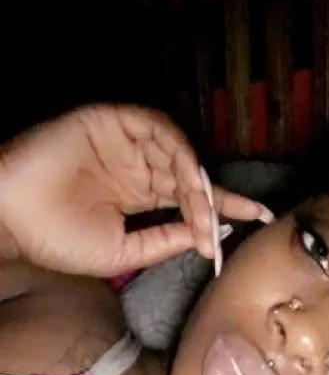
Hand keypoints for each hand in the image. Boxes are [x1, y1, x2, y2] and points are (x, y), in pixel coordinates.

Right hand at [0, 104, 270, 276]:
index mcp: (140, 198)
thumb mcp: (123, 253)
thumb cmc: (59, 239)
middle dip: (219, 198)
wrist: (13, 218)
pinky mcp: (113, 122)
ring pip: (179, 154)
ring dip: (198, 181)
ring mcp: (127, 145)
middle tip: (241, 217)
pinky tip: (187, 176)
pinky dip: (177, 150)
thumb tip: (206, 238)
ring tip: (209, 206)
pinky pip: (156, 129)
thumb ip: (163, 242)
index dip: (225, 207)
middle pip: (192, 178)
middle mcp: (139, 169)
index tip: (259, 219)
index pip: (191, 200)